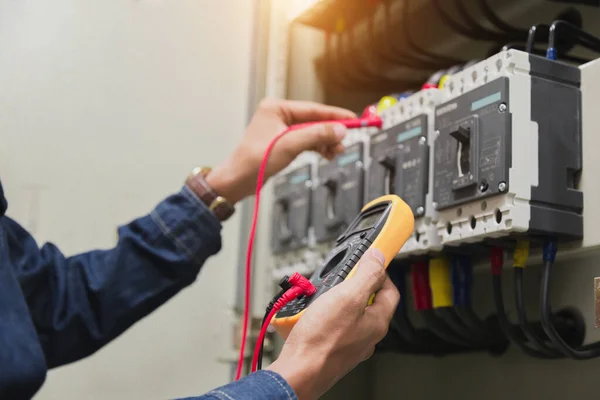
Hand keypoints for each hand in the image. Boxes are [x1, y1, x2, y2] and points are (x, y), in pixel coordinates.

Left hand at [206, 98, 355, 203]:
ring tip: (336, 151)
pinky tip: (326, 154)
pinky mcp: (281, 143)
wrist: (238, 180)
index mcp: (276, 108)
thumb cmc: (254, 161)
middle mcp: (277, 115)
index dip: (335, 115)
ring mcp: (279, 129)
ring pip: (311, 132)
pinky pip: (305, 141)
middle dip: (330, 132)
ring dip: (324, 142)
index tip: (353, 119)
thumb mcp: (290, 145)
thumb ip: (317, 135)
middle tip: (345, 141)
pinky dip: (316, 147)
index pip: (313, 109)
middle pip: (313, 120)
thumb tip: (339, 129)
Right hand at [267, 249, 398, 399]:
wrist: (298, 372)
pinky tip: (309, 313)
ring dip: (333, 299)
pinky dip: (322, 314)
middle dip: (351, 284)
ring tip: (319, 296)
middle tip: (337, 278)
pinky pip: (331, 324)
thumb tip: (378, 258)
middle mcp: (367, 335)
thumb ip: (367, 275)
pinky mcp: (332, 349)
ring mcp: (350, 344)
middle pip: (367, 299)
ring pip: (346, 312)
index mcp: (377, 321)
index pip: (389, 289)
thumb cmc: (321, 341)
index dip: (379, 270)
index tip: (368, 259)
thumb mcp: (348, 297)